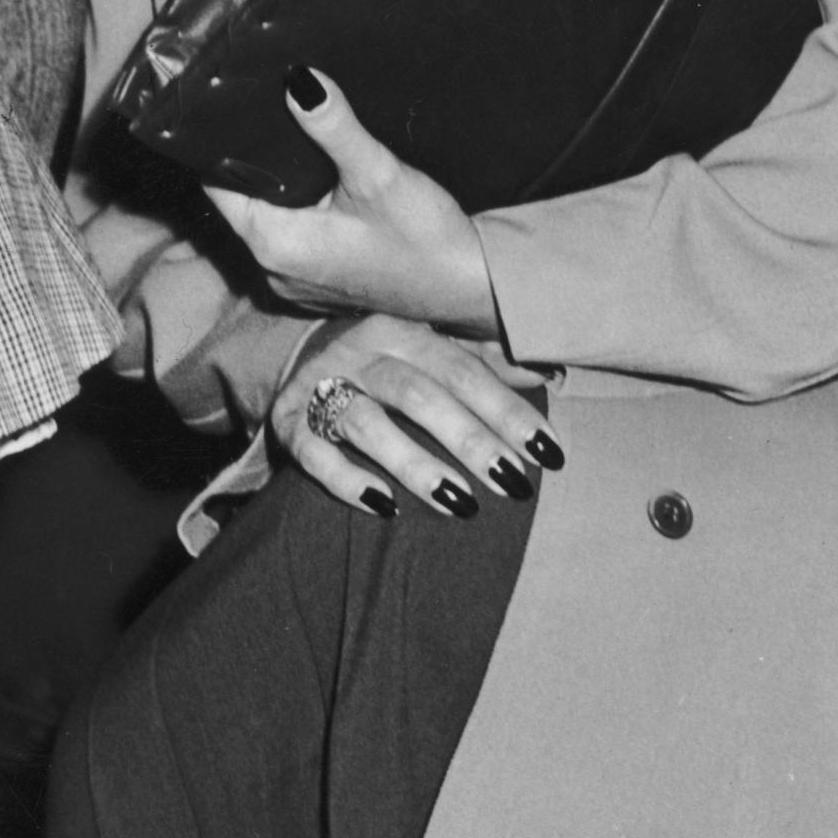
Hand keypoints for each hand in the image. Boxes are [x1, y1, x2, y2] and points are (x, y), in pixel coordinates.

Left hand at [206, 70, 503, 335]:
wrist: (472, 288)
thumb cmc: (425, 240)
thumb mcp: (378, 174)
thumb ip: (334, 127)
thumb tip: (297, 79)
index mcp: (274, 245)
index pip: (218, 186)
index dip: (218, 146)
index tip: (227, 107)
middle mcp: (273, 270)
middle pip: (241, 200)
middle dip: (253, 160)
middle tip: (266, 108)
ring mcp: (294, 280)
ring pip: (267, 217)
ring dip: (278, 184)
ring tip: (290, 135)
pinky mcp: (318, 279)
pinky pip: (291, 235)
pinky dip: (299, 208)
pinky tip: (319, 179)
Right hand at [272, 311, 559, 517]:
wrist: (298, 359)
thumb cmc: (385, 363)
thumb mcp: (430, 352)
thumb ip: (484, 363)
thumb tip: (550, 370)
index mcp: (403, 331)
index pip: (463, 371)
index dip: (507, 412)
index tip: (546, 453)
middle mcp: (360, 352)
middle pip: (419, 394)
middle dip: (469, 440)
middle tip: (511, 483)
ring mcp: (319, 385)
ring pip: (366, 422)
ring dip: (414, 463)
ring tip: (459, 501)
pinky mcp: (287, 422)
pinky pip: (313, 452)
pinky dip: (346, 479)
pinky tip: (384, 507)